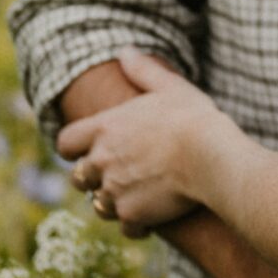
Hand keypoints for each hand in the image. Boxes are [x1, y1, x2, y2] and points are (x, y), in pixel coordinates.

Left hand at [56, 51, 221, 230]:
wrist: (212, 157)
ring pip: (99, 204)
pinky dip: (136, 223)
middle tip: (119, 174)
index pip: (66, 142)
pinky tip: (153, 216)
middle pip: (79, 178)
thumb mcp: (170, 86)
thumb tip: (125, 51)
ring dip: (114, 201)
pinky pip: (125, 226)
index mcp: (104, 128)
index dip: (74, 148)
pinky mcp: (132, 215)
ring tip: (139, 194)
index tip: (89, 149)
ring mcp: (114, 190)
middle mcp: (101, 160)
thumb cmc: (193, 118)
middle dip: (93, 178)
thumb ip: (143, 70)